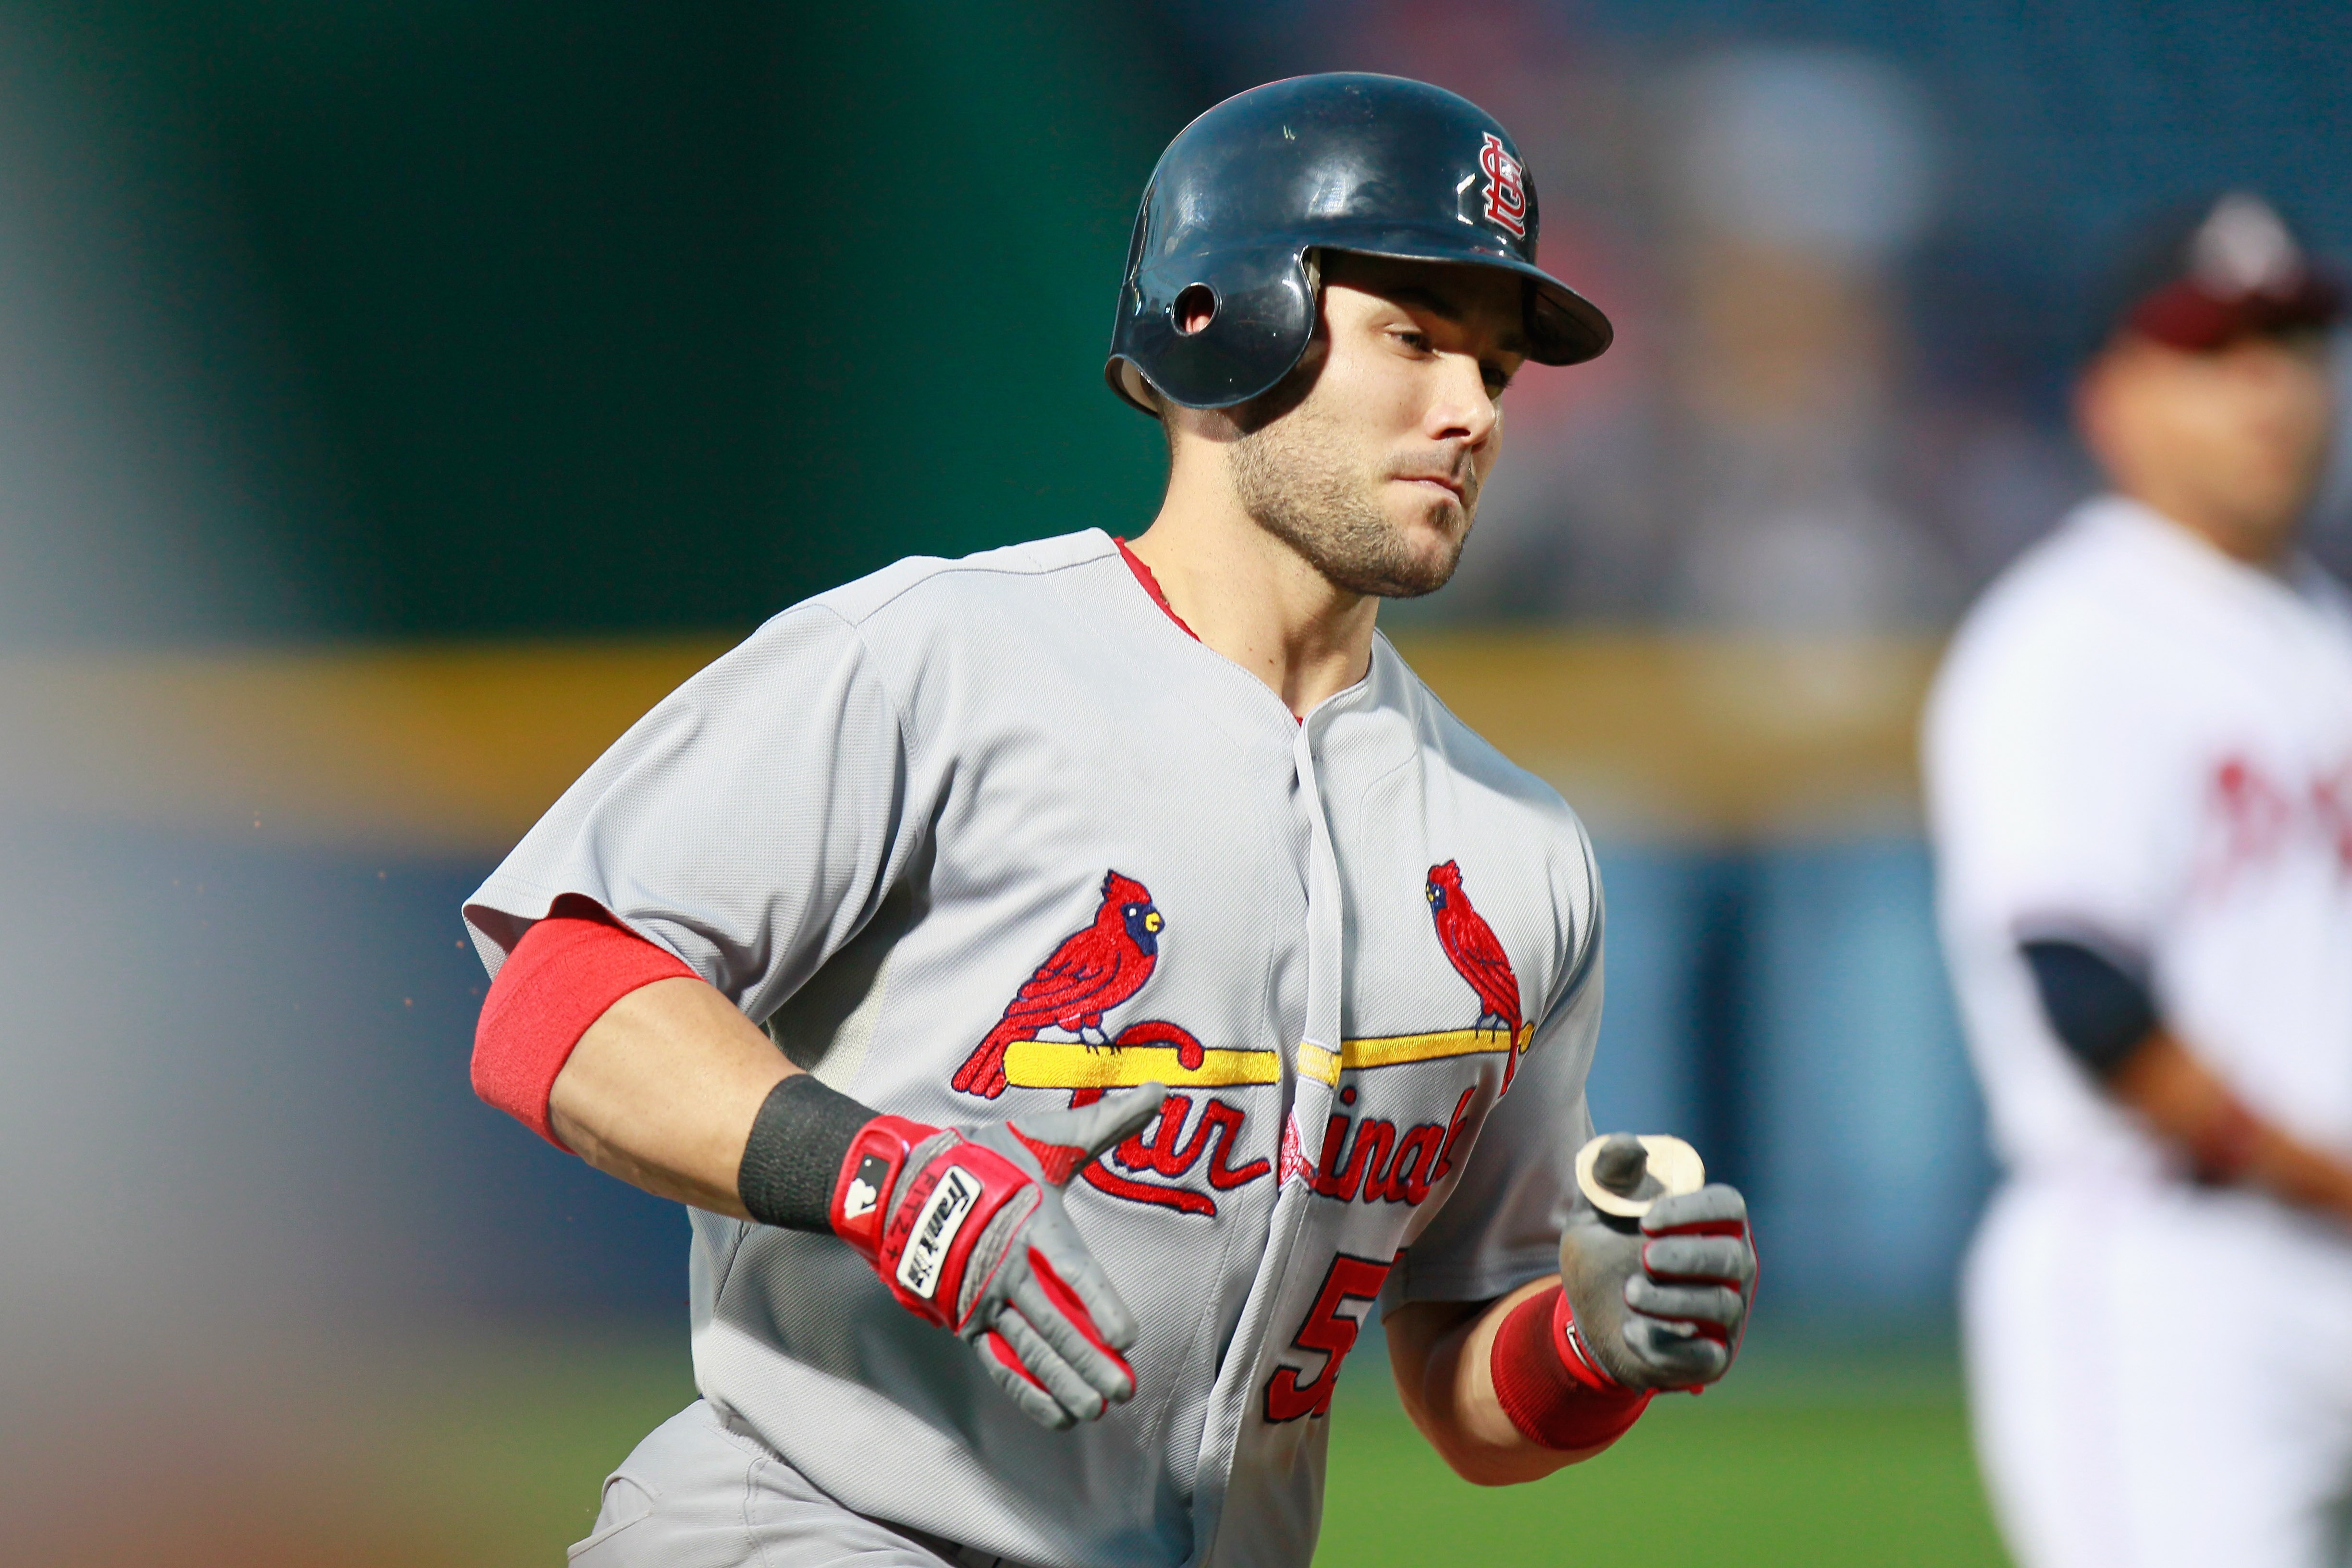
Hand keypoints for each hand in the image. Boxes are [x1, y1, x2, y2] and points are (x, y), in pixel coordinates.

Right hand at [830, 1084, 1167, 1427]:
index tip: (1126, 1338)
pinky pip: (1000, 1363)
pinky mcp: (965, 1319)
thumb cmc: (990, 1158)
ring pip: (1029, 1350)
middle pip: (1054, 1322)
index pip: (1072, 1271)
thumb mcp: (1047, 1136)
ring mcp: (982, 1298)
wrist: (906, 1181)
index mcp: (1033, 1225)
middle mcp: (1007, 1267)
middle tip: (1124, 1390)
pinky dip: (1028, 1392)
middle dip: (1090, 1360)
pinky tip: (1058, 1415)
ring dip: (1064, 1383)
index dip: (1098, 1305)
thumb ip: (1105, 1123)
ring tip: (1097, 1410)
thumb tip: (1159, 1089)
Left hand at [1556, 1133, 1755, 1390]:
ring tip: (1629, 1292)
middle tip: (1644, 1257)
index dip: (1694, 1210)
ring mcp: (1726, 1315)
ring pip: (1721, 1305)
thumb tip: (1632, 1145)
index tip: (1647, 1220)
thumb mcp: (1595, 1210)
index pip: (1728, 1206)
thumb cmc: (1603, 1251)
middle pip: (1734, 1257)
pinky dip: (1667, 1345)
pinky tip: (1630, 1331)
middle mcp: (1730, 1268)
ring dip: (1672, 1300)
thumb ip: (1608, 1174)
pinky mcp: (1710, 1358)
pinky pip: (1705, 1356)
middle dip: (1689, 1257)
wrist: (1588, 1316)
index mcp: (1710, 1224)